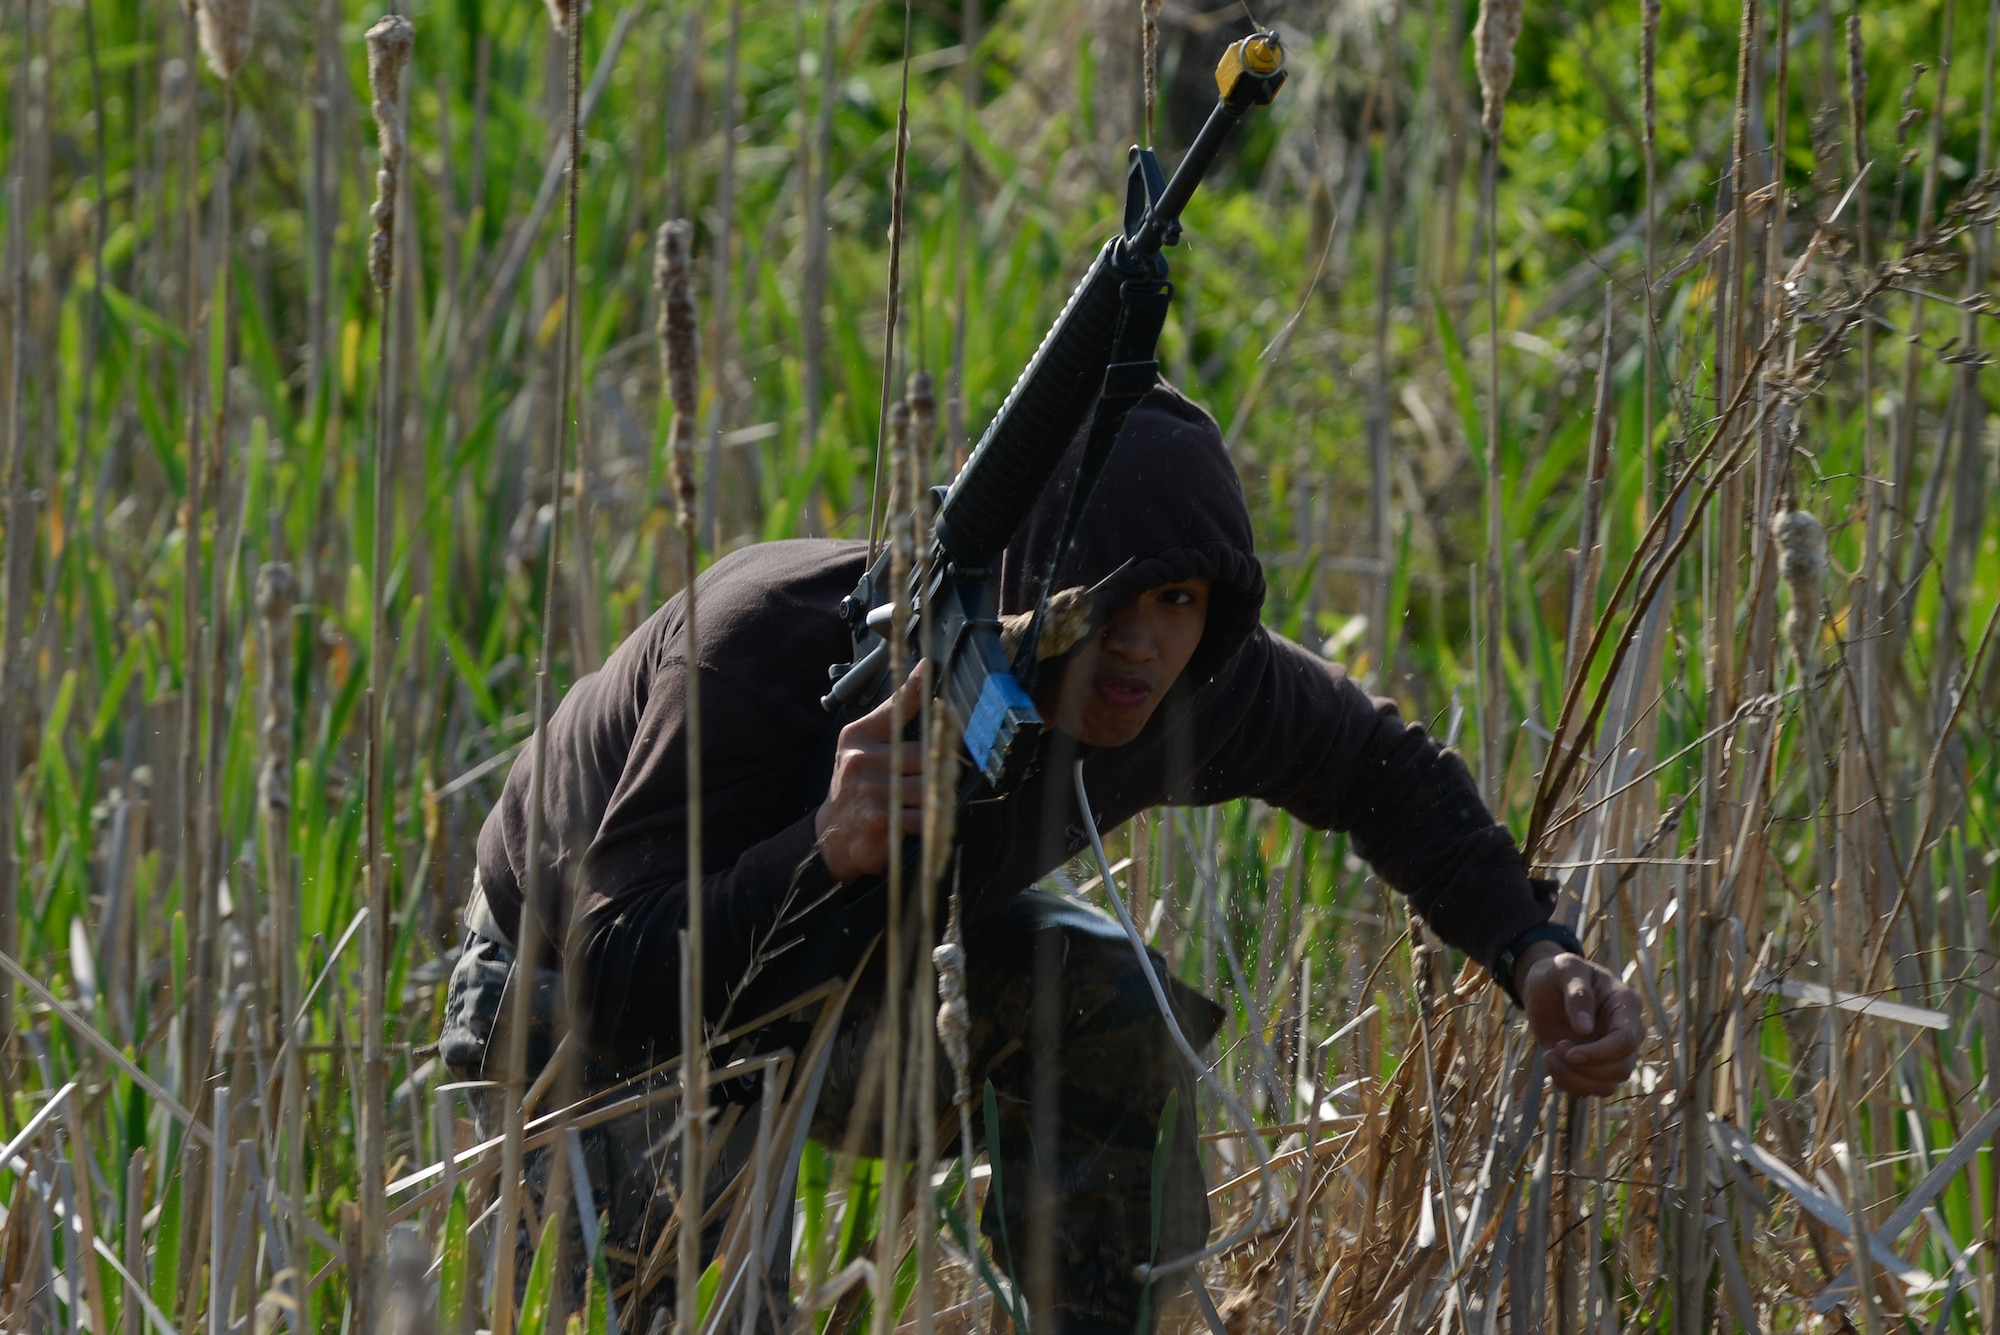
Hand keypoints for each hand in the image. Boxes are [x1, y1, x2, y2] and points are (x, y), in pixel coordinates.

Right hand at [813, 664, 926, 884]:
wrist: (832, 837)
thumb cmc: (855, 788)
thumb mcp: (863, 748)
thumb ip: (892, 716)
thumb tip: (922, 674)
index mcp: (858, 736)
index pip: (893, 709)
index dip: (914, 690)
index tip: (929, 667)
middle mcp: (861, 759)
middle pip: (924, 755)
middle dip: (938, 770)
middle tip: (938, 781)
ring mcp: (869, 788)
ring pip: (928, 786)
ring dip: (935, 798)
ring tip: (926, 804)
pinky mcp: (879, 817)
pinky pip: (922, 815)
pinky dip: (927, 822)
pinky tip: (917, 823)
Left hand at [1515, 942, 1645, 1096]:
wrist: (1544, 985)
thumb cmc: (1558, 972)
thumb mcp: (1565, 968)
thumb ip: (1577, 992)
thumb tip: (1585, 1029)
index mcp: (1625, 1006)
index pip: (1626, 1040)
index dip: (1600, 1053)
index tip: (1569, 1051)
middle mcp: (1624, 1033)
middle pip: (1622, 1068)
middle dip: (1586, 1067)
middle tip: (1556, 1046)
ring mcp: (1610, 1052)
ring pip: (1608, 1085)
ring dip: (1576, 1079)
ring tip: (1549, 1055)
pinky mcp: (1592, 1065)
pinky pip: (1590, 1089)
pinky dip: (1568, 1083)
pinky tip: (1550, 1061)